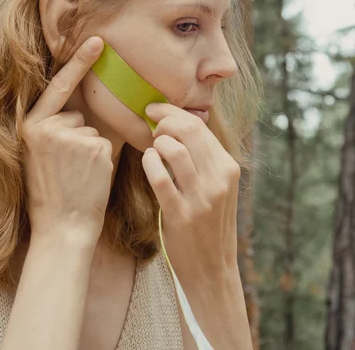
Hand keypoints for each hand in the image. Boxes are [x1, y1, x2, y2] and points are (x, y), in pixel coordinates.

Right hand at [21, 36, 113, 246]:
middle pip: (78, 115)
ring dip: (91, 148)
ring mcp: (69, 136)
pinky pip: (105, 142)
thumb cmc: (56, 190)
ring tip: (76, 174)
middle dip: (80, 135)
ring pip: (93, 129)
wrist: (62, 226)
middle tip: (68, 167)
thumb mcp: (46, 152)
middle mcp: (46, 127)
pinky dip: (103, 158)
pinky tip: (89, 176)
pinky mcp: (91, 147)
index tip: (98, 40)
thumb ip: (62, 125)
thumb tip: (89, 101)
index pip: (58, 86)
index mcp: (31, 126)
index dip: (79, 62)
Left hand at [142, 103, 240, 285]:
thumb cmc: (210, 222)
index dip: (173, 112)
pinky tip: (148, 161)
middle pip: (189, 131)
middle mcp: (219, 179)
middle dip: (164, 120)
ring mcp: (201, 198)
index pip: (200, 126)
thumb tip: (178, 123)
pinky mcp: (181, 215)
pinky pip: (160, 177)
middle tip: (151, 124)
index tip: (156, 109)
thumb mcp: (218, 186)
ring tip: (153, 147)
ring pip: (174, 150)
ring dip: (157, 142)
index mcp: (228, 168)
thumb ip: (204, 157)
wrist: (213, 267)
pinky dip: (150, 162)